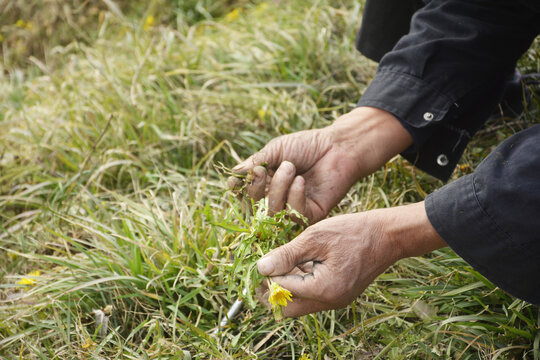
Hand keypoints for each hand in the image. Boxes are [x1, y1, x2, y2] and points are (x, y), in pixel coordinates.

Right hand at [228, 107, 412, 223]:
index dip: (238, 191)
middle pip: (254, 207)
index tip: (233, 182)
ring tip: (290, 167)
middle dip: (256, 188)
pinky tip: (301, 181)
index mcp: (266, 184)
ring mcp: (293, 208)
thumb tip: (233, 177)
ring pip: (272, 212)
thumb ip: (254, 164)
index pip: (244, 195)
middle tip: (264, 170)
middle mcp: (277, 198)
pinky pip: (293, 215)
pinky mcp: (310, 215)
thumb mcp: (276, 150)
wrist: (337, 146)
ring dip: (277, 188)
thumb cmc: (307, 145)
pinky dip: (294, 197)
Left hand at [256, 202, 445, 316]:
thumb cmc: (352, 231)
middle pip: (289, 308)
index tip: (260, 261)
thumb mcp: (315, 238)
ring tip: (286, 259)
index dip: (267, 277)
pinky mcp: (339, 294)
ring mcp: (336, 300)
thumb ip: (286, 255)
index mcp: (323, 289)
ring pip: (300, 303)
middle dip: (274, 290)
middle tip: (268, 267)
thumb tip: (261, 268)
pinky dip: (302, 282)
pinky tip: (302, 260)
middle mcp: (330, 302)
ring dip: (288, 285)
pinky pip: (313, 296)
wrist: (388, 235)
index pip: (282, 292)